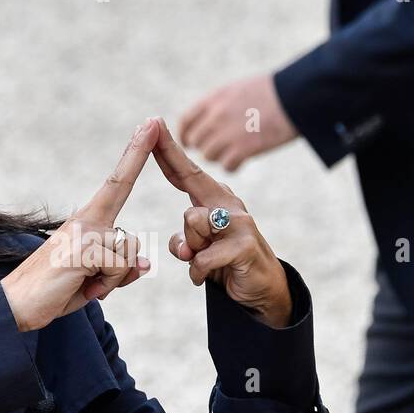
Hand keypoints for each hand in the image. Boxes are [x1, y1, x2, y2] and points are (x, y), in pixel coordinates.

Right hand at [0, 121, 155, 331]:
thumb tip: (144, 264)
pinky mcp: (83, 250)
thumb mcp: (94, 278)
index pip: (117, 182)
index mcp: (88, 221)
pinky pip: (118, 269)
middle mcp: (87, 221)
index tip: (151, 124)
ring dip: (111, 282)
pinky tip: (80, 288)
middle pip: (131, 235)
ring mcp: (84, 233)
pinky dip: (104, 288)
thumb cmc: (56, 289)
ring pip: (128, 257)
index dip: (136, 153)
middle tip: (135, 152)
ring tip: (82, 284)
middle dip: (120, 253)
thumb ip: (120, 268)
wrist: (17, 304)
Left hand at [151, 118, 292, 327]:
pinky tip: (209, 276)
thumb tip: (183, 249)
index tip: (153, 124)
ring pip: (191, 221)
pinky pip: (200, 257)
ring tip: (208, 260)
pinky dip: (197, 272)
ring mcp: (239, 221)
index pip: (186, 170)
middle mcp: (228, 203)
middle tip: (184, 222)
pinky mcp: (244, 245)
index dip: (168, 149)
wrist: (261, 288)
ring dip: (190, 250)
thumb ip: (184, 241)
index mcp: (214, 198)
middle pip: (189, 182)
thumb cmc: (224, 262)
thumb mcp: (197, 248)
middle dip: (170, 170)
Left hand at [177, 74, 298, 171]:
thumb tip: (207, 120)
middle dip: (205, 146)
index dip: (185, 134)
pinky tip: (242, 160)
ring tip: (234, 151)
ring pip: (209, 156)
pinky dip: (233, 165)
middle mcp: (216, 116)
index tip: (190, 142)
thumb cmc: (272, 92)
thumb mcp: (238, 89)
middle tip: (219, 148)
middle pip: (196, 142)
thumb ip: (218, 104)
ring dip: (220, 156)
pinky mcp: (244, 149)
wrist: (296, 97)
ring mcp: (228, 133)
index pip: (186, 121)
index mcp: (214, 99)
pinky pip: (226, 166)